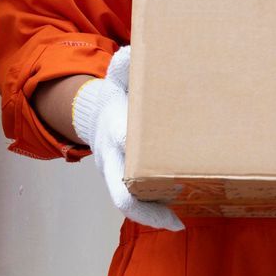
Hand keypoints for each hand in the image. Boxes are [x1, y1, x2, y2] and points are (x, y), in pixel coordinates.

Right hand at [71, 46, 182, 230]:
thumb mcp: (119, 78)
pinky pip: (135, 201)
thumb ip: (124, 67)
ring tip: (178, 222)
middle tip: (172, 219)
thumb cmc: (118, 95)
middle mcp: (111, 157)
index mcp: (113, 128)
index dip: (130, 143)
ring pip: (127, 202)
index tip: (145, 151)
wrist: (96, 115)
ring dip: (152, 215)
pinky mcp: (123, 181)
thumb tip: (131, 53)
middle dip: (144, 206)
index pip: (120, 138)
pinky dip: (154, 211)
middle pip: (119, 191)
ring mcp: (115, 173)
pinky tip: (179, 216)